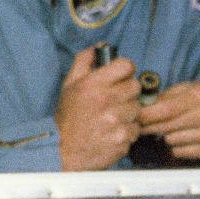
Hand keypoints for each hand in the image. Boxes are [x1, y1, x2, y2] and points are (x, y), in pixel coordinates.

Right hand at [55, 46, 139, 170]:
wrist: (62, 152)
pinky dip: (127, 131)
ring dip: (128, 113)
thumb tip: (100, 46)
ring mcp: (115, 121)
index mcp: (93, 84)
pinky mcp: (122, 139)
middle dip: (127, 92)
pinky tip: (113, 132)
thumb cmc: (67, 117)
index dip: (125, 70)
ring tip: (112, 118)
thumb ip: (84, 62)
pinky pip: (135, 129)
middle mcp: (106, 101)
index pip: (126, 65)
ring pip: (137, 108)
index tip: (121, 77)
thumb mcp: (69, 85)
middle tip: (114, 100)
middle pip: (135, 86)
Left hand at [137, 78, 199, 160]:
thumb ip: (169, 96)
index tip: (134, 117)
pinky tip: (182, 136)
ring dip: (166, 135)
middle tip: (142, 125)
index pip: (166, 109)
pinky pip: (183, 152)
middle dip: (151, 126)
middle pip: (167, 127)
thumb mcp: (194, 85)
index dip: (146, 115)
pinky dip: (177, 146)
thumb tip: (144, 106)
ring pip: (173, 141)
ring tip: (170, 128)